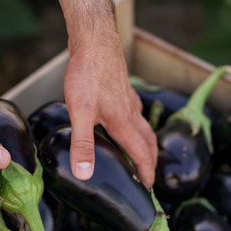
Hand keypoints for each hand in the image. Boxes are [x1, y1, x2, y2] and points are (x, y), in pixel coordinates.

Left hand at [62, 28, 156, 187]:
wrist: (94, 41)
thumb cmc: (87, 74)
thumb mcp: (80, 113)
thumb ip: (83, 145)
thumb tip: (85, 174)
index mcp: (124, 123)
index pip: (140, 154)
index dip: (145, 173)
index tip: (147, 188)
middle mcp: (131, 112)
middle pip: (148, 142)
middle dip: (150, 161)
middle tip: (148, 176)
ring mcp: (128, 100)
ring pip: (143, 127)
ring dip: (146, 143)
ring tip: (140, 154)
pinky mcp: (122, 89)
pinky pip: (135, 113)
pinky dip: (136, 125)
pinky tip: (125, 122)